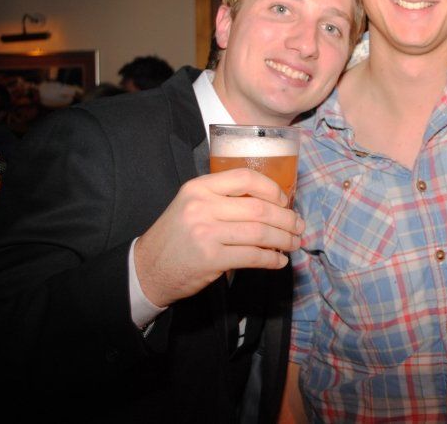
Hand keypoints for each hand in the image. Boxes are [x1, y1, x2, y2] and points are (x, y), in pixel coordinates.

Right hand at [134, 168, 304, 306]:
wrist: (147, 268)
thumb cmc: (177, 235)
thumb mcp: (193, 205)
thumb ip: (224, 199)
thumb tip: (271, 203)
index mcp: (199, 187)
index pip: (245, 177)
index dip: (272, 189)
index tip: (285, 201)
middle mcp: (202, 206)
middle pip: (259, 208)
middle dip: (286, 219)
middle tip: (299, 226)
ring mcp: (206, 232)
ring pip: (260, 232)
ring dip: (284, 240)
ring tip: (293, 244)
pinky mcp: (210, 258)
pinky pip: (252, 256)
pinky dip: (271, 259)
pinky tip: (278, 261)